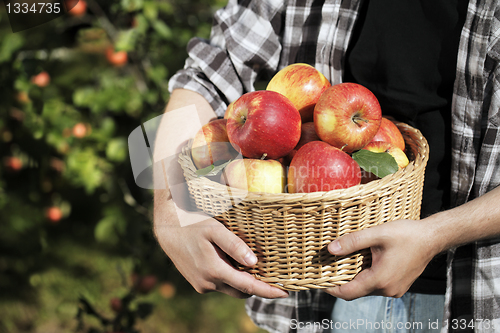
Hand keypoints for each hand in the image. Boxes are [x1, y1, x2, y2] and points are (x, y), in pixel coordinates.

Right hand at [154, 199, 288, 298]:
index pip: (248, 287)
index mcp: (214, 271)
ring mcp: (202, 286)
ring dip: (242, 281)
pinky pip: (221, 285)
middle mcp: (208, 284)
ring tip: (252, 265)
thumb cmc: (192, 225)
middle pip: (241, 291)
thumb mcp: (215, 229)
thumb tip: (254, 262)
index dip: (268, 291)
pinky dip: (230, 277)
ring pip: (230, 288)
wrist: (167, 231)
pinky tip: (232, 262)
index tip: (285, 293)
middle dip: (258, 286)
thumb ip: (234, 245)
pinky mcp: (198, 284)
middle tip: (273, 276)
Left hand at [325, 219, 439, 299]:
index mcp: (380, 279)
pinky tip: (363, 263)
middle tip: (328, 269)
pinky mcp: (399, 286)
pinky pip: (377, 286)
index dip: (331, 289)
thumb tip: (330, 249)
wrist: (432, 238)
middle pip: (356, 291)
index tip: (318, 282)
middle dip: (342, 282)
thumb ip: (352, 242)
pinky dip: (367, 278)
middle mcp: (387, 289)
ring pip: (367, 288)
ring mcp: (395, 290)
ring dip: (355, 279)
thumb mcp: (376, 234)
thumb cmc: (406, 234)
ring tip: (344, 264)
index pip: (348, 292)